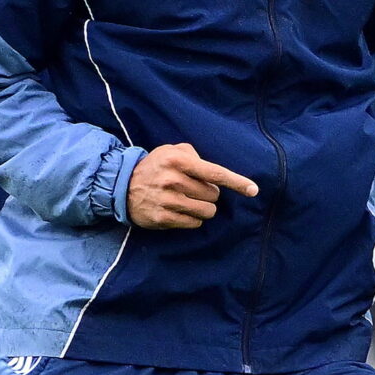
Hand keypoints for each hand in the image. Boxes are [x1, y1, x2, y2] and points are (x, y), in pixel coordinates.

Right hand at [128, 142, 258, 228]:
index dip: (236, 181)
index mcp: (177, 161)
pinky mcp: (162, 218)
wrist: (122, 187)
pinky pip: (193, 223)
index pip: (214, 173)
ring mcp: (167, 201)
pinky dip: (192, 219)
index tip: (253, 190)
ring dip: (203, 208)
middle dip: (209, 194)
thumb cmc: (154, 167)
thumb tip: (213, 173)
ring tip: (188, 202)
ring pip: (206, 211)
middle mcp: (172, 180)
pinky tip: (179, 211)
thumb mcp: (170, 150)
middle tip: (193, 190)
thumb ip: (193, 155)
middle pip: (213, 195)